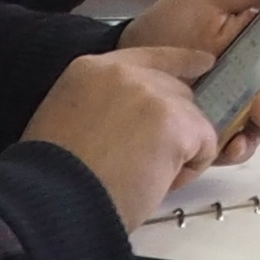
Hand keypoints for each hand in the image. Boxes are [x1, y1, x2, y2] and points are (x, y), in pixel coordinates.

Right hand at [26, 46, 238, 228]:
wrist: (53, 203)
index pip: (150, 56)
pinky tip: (159, 183)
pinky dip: (191, 168)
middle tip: (148, 162)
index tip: (203, 64)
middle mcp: (124, 72)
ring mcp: (152, 94)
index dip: (180, 62)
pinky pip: (206, 143)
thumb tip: (134, 118)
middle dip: (175, 125)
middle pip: (177, 90)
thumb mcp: (65, 118)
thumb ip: (102, 104)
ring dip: (180, 151)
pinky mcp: (176, 122)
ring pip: (193, 118)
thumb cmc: (54, 178)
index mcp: (91, 69)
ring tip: (143, 178)